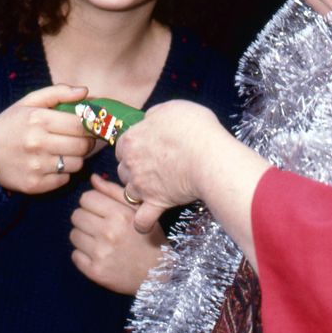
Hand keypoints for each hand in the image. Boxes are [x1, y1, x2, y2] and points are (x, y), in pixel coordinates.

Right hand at [0, 84, 95, 193]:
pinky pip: (65, 179)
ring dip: (75, 158)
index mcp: (38, 119)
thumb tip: (85, 91)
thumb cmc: (10, 125)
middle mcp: (37, 143)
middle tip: (79, 139)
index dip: (91, 125)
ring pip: (77, 164)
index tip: (91, 125)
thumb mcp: (29, 102)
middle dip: (86, 142)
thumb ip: (58, 93)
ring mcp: (36, 166)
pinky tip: (51, 164)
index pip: (80, 124)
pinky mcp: (35, 185)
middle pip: (83, 145)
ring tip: (62, 151)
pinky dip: (63, 172)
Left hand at [69, 174, 166, 294]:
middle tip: (99, 225)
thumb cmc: (149, 238)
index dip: (92, 202)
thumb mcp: (138, 211)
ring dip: (83, 236)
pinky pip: (75, 255)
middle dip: (86, 218)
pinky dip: (83, 254)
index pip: (86, 198)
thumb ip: (114, 192)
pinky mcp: (95, 271)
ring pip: (73, 234)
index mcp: (119, 214)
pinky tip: (98, 255)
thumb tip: (93, 179)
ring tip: (99, 240)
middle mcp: (108, 233)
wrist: (157, 274)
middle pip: (76, 215)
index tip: (101, 210)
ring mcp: (100, 253)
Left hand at [116, 100, 225, 235]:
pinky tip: (146, 223)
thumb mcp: (171, 108)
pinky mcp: (156, 202)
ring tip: (153, 191)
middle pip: (123, 170)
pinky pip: (142, 220)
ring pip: (129, 192)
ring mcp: (141, 185)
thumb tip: (149, 119)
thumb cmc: (194, 128)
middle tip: (153, 169)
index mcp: (132, 138)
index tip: (146, 149)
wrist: (209, 155)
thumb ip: (154, 115)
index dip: (133, 148)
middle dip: (134, 170)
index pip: (122, 146)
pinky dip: (142, 223)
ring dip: (138, 193)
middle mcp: (131, 163)